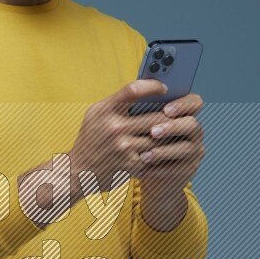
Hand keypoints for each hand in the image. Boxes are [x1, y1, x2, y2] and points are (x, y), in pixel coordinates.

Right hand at [69, 77, 181, 193]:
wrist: (79, 172)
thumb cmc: (90, 139)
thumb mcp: (95, 114)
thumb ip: (117, 102)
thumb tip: (146, 90)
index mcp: (105, 110)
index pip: (134, 90)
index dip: (153, 86)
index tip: (164, 88)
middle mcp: (115, 127)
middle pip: (155, 115)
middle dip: (171, 115)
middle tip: (181, 112)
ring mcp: (125, 147)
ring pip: (159, 136)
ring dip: (170, 133)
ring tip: (178, 129)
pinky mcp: (132, 164)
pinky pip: (155, 153)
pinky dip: (163, 150)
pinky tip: (168, 148)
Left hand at [138, 92, 204, 190]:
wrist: (147, 169)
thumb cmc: (142, 139)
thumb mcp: (142, 124)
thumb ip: (145, 113)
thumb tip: (138, 104)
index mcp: (186, 113)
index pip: (194, 102)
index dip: (183, 104)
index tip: (166, 110)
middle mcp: (194, 131)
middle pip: (192, 124)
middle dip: (172, 127)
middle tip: (153, 132)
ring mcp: (195, 150)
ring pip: (186, 148)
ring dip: (164, 151)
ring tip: (143, 156)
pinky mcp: (189, 169)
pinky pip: (179, 169)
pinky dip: (160, 170)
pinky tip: (144, 170)